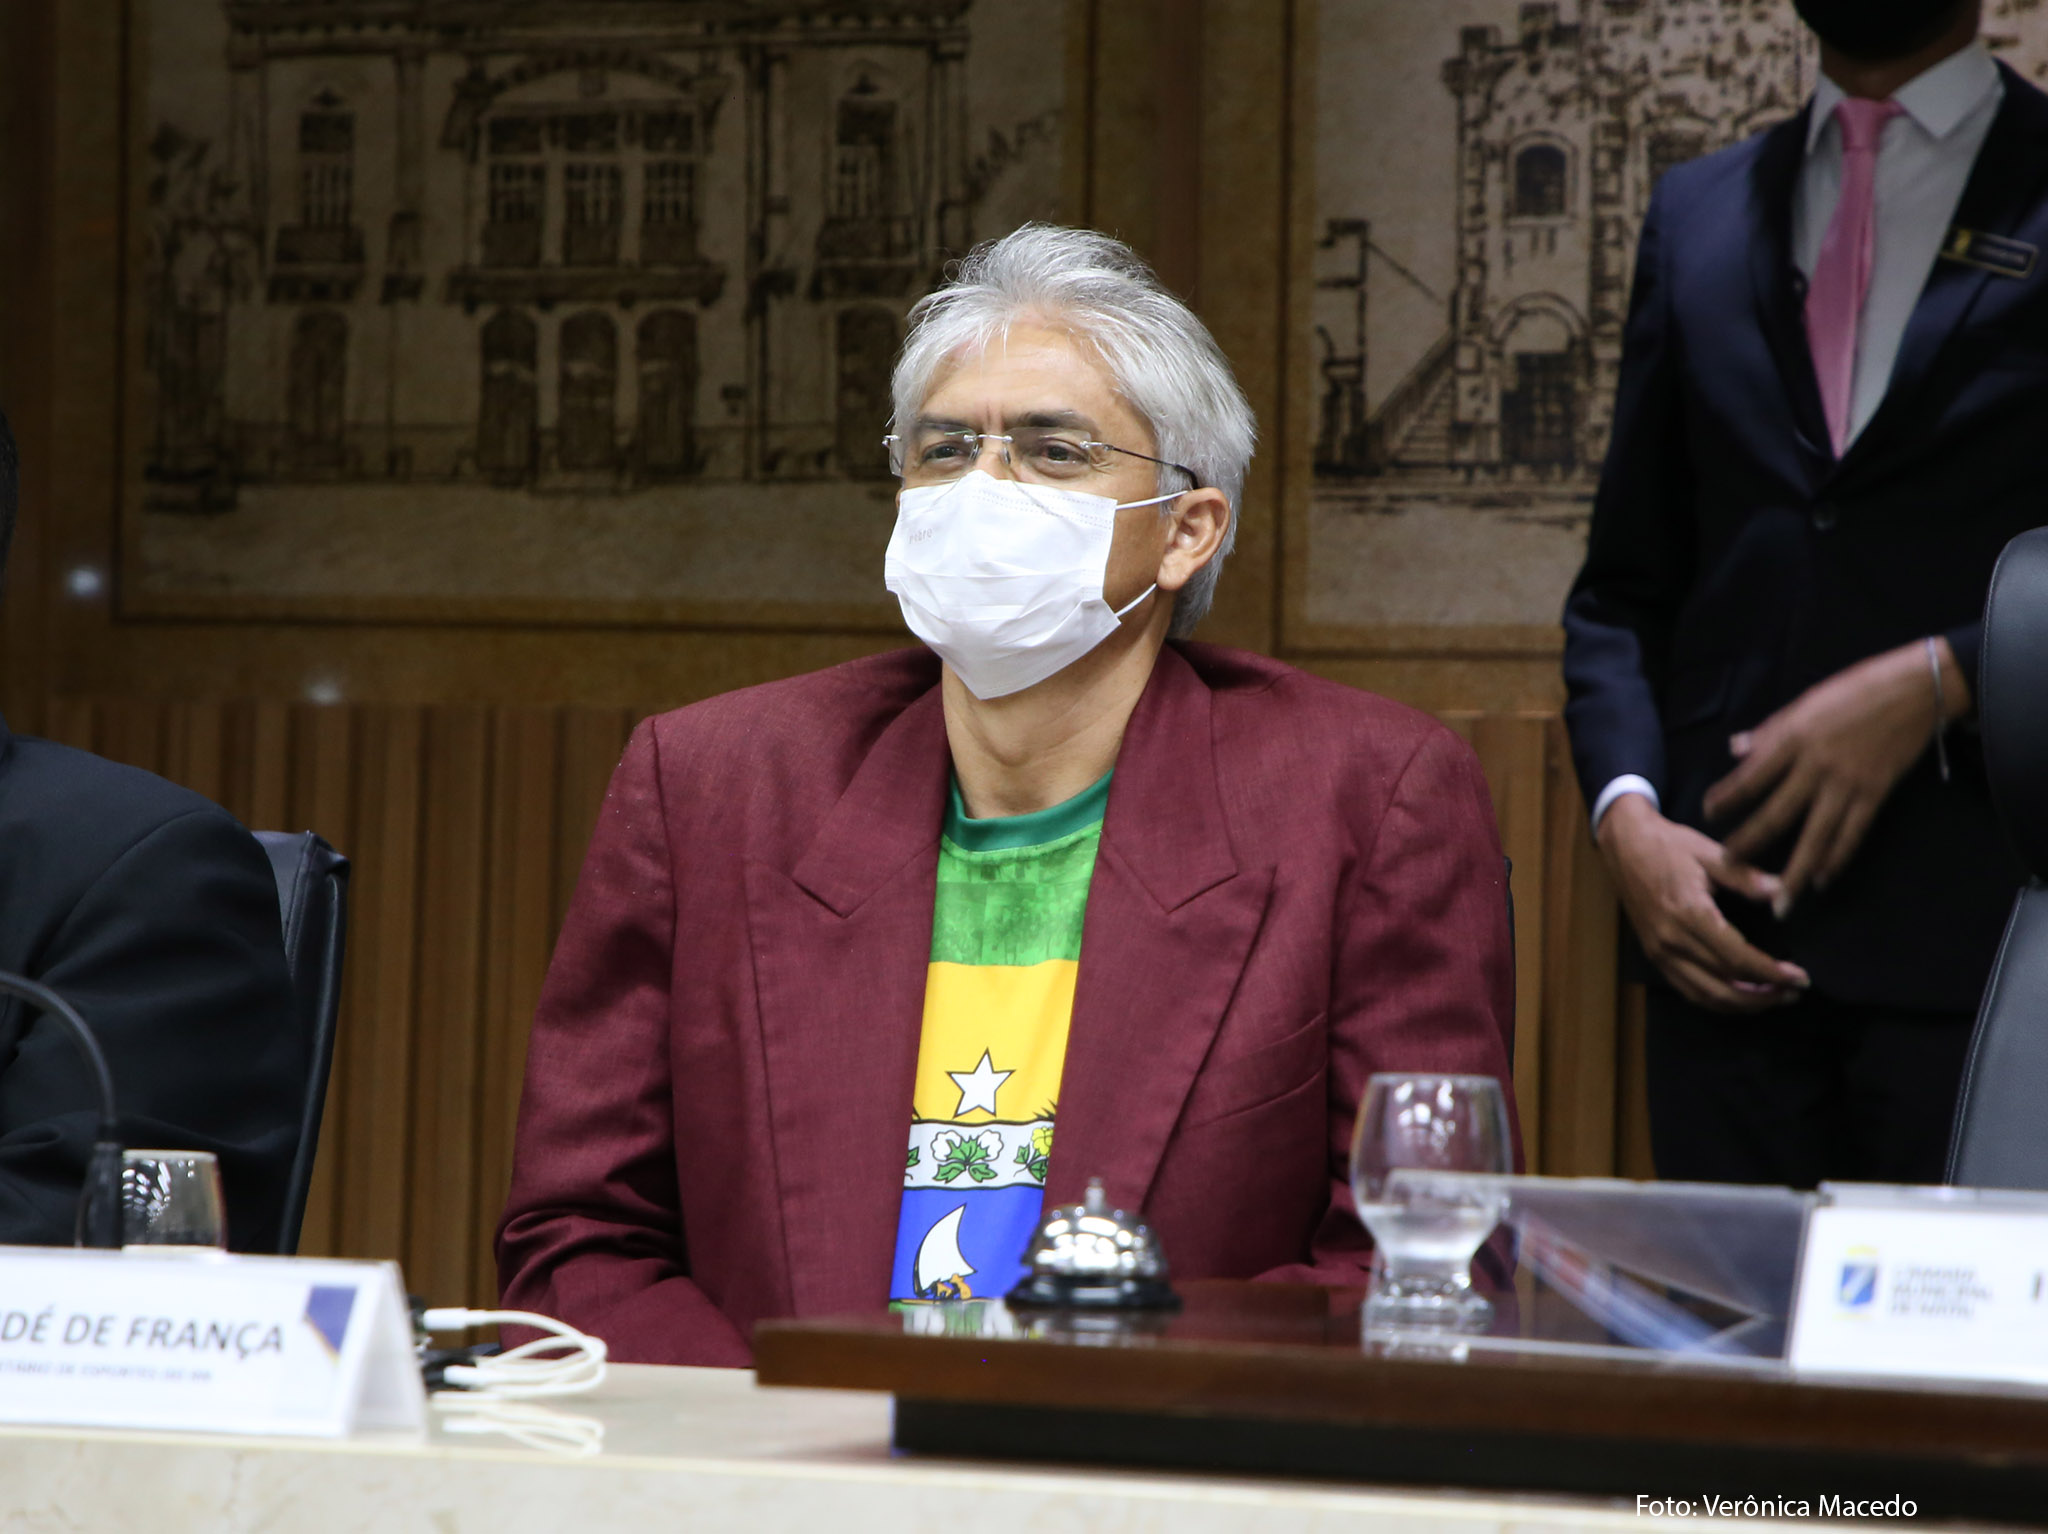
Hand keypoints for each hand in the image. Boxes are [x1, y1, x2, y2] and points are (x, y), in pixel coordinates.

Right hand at [1597, 793, 1811, 1012]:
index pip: (1737, 959)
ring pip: (1705, 995)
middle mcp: (1671, 939)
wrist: (1625, 844)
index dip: (1772, 973)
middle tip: (1793, 992)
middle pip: (1724, 985)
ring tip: (1772, 998)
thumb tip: (1783, 893)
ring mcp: (1659, 951)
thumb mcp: (1711, 853)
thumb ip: (1747, 877)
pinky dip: (1716, 1001)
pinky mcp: (1654, 954)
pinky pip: (1687, 989)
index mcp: (1689, 913)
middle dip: (1764, 995)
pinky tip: (1739, 996)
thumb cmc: (1669, 845)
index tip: (1800, 977)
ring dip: (1742, 1005)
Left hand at [1702, 639, 1967, 916]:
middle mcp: (1816, 766)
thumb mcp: (1805, 701)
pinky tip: (1821, 880)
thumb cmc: (1856, 689)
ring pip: (1815, 836)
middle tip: (1728, 866)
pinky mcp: (1875, 793)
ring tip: (1780, 901)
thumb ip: (1769, 730)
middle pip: (1776, 814)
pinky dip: (1836, 859)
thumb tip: (1734, 749)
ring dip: (1795, 872)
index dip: (1727, 797)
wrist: (1915, 689)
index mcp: (1794, 739)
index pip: (1751, 776)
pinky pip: (1852, 834)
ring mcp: (1847, 783)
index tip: (1707, 813)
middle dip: (1750, 843)